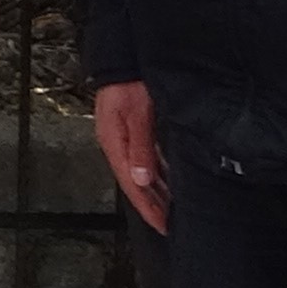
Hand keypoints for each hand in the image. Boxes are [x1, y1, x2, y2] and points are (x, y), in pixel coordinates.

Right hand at [98, 79, 164, 232]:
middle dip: (152, 205)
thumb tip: (141, 179)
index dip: (147, 207)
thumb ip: (141, 148)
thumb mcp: (137, 116)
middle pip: (136, 183)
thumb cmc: (129, 85)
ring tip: (171, 210)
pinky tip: (168, 182)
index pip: (131, 185)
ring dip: (156, 192)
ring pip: (142, 174)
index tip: (161, 225)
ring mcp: (125, 139)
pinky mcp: (134, 131)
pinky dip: (158, 175)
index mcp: (115, 144)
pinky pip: (147, 161)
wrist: (123, 61)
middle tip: (169, 225)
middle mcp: (118, 145)